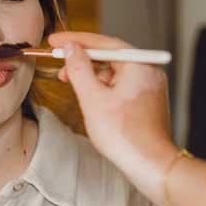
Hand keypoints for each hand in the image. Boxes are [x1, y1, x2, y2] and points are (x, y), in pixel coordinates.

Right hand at [48, 31, 176, 205]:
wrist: (151, 164)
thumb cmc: (124, 135)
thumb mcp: (92, 99)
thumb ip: (79, 69)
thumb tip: (70, 49)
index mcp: (138, 64)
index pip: (102, 43)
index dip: (75, 41)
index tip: (54, 41)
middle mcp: (148, 70)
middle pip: (109, 56)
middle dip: (82, 61)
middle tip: (60, 68)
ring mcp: (150, 85)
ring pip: (115, 72)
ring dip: (92, 77)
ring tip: (73, 87)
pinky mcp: (148, 99)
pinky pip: (122, 85)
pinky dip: (104, 88)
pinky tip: (92, 100)